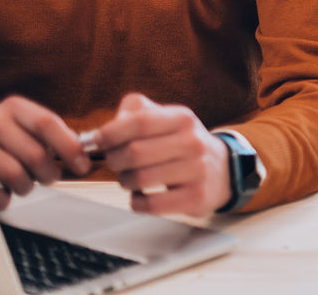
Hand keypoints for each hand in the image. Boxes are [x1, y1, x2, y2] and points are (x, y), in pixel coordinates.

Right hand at [0, 96, 90, 210]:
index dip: (70, 147)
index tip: (83, 166)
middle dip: (50, 173)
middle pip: (34, 154)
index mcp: (14, 107)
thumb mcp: (29, 126)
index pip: (47, 124)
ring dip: (27, 187)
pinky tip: (6, 193)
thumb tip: (84, 149)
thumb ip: (56, 134)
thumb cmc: (8, 137)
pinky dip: (5, 199)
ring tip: (26, 183)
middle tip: (50, 177)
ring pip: (14, 175)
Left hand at [93, 94, 231, 216]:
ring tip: (129, 178)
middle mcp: (193, 142)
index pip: (140, 122)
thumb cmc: (181, 143)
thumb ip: (134, 113)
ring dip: (124, 181)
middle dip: (114, 159)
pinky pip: (151, 204)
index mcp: (183, 118)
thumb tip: (98, 133)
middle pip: (135, 152)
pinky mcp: (196, 197)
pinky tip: (141, 196)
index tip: (95, 141)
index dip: (111, 133)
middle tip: (113, 162)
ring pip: (140, 179)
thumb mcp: (165, 118)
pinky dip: (137, 202)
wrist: (222, 169)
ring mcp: (198, 170)